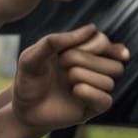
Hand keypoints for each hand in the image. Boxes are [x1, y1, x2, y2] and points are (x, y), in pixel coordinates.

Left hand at [11, 24, 128, 131]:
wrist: (23, 109)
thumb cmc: (29, 79)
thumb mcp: (33, 56)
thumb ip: (57, 41)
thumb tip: (93, 28)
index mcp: (81, 51)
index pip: (103, 42)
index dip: (91, 44)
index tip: (69, 49)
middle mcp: (91, 69)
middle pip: (114, 62)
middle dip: (85, 59)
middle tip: (62, 63)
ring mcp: (93, 89)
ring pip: (110, 81)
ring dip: (84, 76)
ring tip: (67, 79)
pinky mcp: (92, 109)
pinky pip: (106, 100)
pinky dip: (90, 93)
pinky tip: (74, 92)